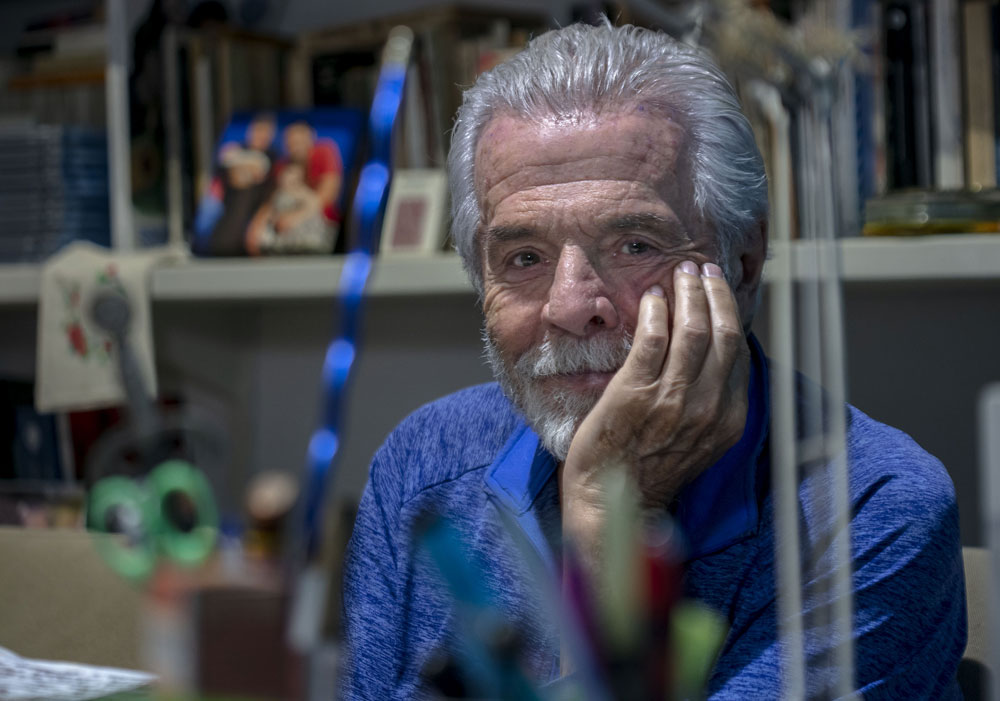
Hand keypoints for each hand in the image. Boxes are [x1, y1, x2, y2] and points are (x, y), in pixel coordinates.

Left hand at [561, 261, 749, 531]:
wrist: (612, 500)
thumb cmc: (650, 470)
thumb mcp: (698, 441)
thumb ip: (710, 402)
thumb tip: (712, 356)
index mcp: (728, 420)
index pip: (739, 353)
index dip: (730, 313)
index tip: (719, 290)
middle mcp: (707, 408)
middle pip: (722, 334)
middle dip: (713, 293)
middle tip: (701, 269)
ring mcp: (671, 400)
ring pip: (692, 330)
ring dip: (687, 293)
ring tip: (679, 273)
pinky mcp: (634, 392)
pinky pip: (652, 338)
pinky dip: (655, 311)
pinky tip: (651, 297)